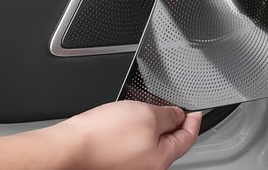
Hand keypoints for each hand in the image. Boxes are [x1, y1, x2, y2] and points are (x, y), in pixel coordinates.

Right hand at [53, 101, 201, 169]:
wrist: (71, 147)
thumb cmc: (104, 136)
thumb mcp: (147, 116)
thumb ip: (169, 115)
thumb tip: (178, 115)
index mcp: (161, 160)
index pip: (188, 138)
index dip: (194, 120)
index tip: (196, 111)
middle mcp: (148, 168)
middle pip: (170, 141)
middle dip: (172, 120)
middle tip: (170, 104)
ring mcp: (131, 165)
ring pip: (151, 141)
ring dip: (152, 123)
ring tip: (144, 107)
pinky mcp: (116, 160)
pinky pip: (135, 142)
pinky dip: (136, 128)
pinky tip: (127, 117)